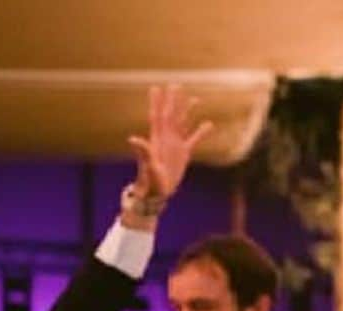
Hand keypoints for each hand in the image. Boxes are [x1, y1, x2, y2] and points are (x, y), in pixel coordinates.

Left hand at [127, 85, 212, 205]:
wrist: (157, 193)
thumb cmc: (151, 181)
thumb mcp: (148, 166)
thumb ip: (143, 152)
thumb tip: (132, 138)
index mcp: (157, 139)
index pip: (158, 116)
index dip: (157, 102)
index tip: (156, 87)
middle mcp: (166, 138)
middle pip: (171, 115)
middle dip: (173, 100)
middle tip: (176, 85)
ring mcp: (175, 145)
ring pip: (182, 123)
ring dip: (187, 111)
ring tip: (195, 98)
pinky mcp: (183, 153)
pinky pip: (194, 139)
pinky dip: (201, 131)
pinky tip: (209, 123)